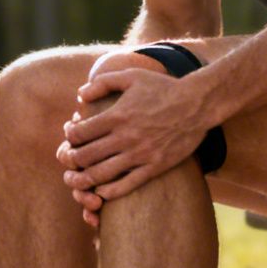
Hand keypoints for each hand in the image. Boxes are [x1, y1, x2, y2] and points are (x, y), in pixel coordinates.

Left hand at [54, 66, 207, 226]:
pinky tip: (102, 190)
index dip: (69, 136)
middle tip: (70, 160)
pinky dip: (109, 192)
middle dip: (71, 160)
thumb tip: (79, 96)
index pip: (79, 134)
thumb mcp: (132, 76)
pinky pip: (126, 186)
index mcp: (117, 116)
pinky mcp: (154, 167)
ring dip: (84, 180)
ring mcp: (140, 154)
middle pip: (85, 157)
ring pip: (101, 175)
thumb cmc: (162, 88)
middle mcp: (126, 137)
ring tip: (79, 179)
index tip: (71, 135)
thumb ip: (102, 82)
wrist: (197, 104)